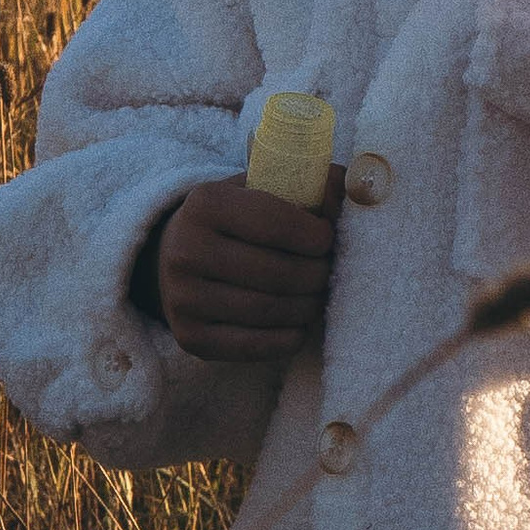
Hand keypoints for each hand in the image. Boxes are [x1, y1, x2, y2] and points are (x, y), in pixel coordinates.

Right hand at [150, 172, 344, 358]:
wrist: (172, 255)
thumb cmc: (234, 220)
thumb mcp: (259, 188)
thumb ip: (308, 183)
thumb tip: (357, 187)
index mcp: (206, 204)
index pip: (278, 224)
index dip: (317, 236)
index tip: (328, 240)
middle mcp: (186, 250)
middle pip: (277, 273)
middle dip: (316, 275)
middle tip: (329, 272)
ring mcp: (183, 298)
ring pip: (269, 311)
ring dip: (307, 307)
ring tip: (317, 296)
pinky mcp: (189, 337)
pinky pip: (253, 346)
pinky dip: (287, 338)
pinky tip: (298, 325)